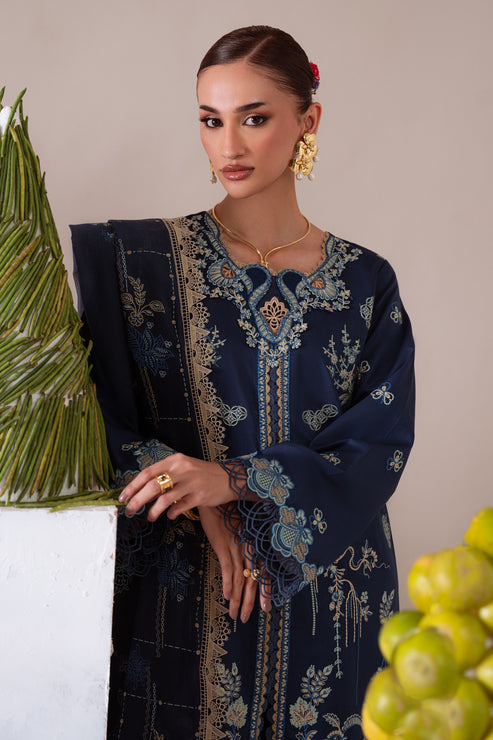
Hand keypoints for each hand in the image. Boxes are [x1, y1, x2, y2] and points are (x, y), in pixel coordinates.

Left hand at [119, 453, 235, 520]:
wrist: (228, 478)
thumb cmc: (201, 474)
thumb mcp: (183, 468)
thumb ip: (165, 475)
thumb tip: (142, 489)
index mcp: (174, 460)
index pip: (148, 472)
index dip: (133, 486)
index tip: (123, 497)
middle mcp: (182, 470)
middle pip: (153, 485)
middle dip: (137, 500)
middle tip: (129, 510)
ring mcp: (191, 483)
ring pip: (164, 498)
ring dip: (153, 510)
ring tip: (150, 517)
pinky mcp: (200, 496)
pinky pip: (179, 507)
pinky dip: (171, 513)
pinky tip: (170, 515)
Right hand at [199, 506, 264, 620]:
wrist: (215, 501)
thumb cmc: (227, 517)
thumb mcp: (240, 533)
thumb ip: (243, 549)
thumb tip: (245, 566)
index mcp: (253, 547)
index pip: (263, 573)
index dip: (265, 592)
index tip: (266, 608)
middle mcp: (248, 549)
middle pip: (253, 580)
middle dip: (251, 601)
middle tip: (247, 618)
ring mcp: (236, 547)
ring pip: (240, 578)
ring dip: (237, 599)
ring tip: (235, 614)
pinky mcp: (223, 545)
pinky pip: (227, 568)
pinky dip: (228, 584)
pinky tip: (227, 596)